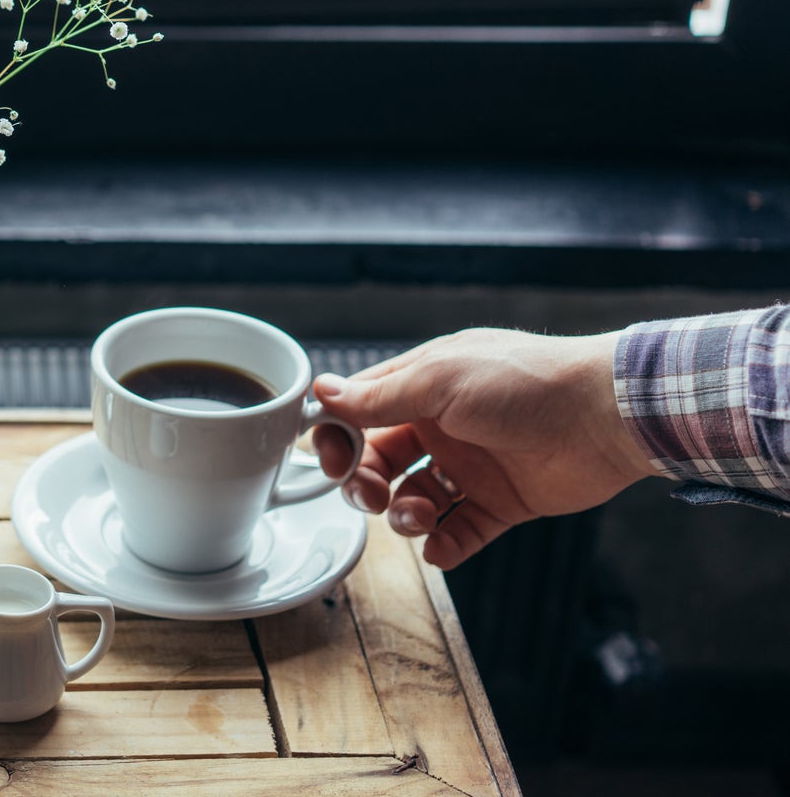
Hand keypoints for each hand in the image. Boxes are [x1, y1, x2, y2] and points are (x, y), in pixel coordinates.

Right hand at [309, 328, 656, 569]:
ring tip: (420, 518)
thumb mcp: (440, 380)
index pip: (361, 412)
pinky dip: (445, 546)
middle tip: (373, 496)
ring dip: (405, 515)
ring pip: (415, 500)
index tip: (331, 460)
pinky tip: (442, 547)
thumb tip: (322, 393)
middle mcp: (443, 426)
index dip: (338, 437)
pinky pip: (461, 532)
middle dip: (367, 484)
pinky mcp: (502, 503)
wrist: (606, 417)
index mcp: (424, 386)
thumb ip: (379, 396)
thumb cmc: (525, 383)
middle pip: (381, 462)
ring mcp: (473, 466)